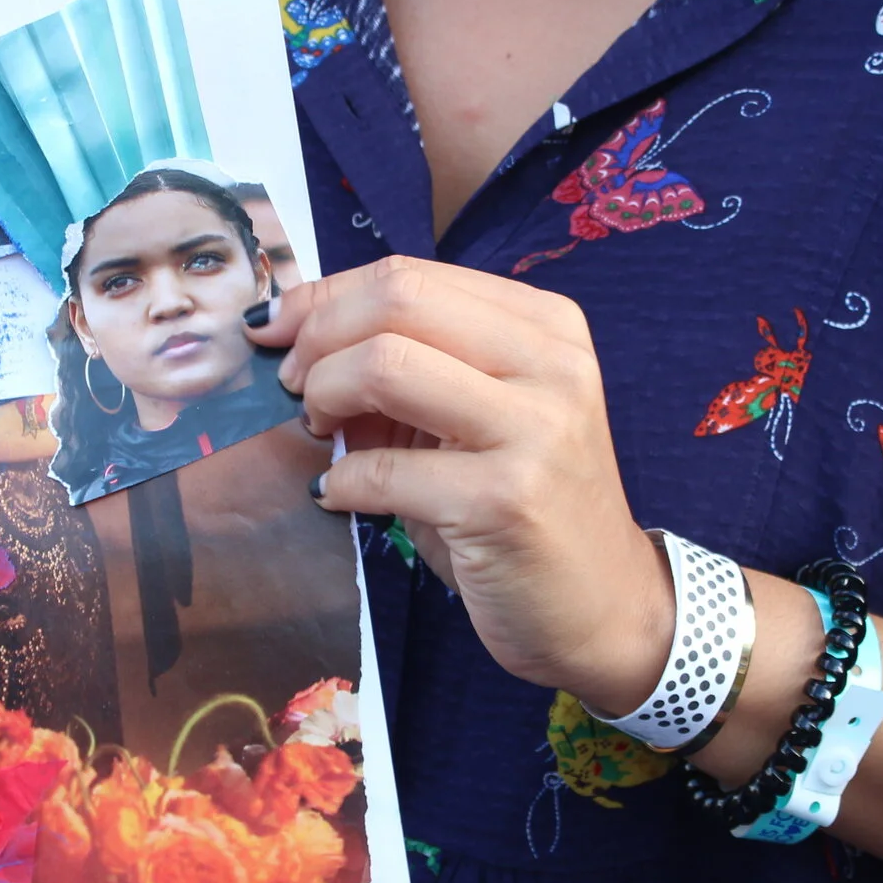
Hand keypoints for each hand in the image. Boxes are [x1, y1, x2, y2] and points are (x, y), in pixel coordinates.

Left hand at [249, 256, 673, 709]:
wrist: (605, 606)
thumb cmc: (528, 507)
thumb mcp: (478, 419)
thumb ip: (411, 371)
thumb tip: (300, 341)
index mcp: (545, 326)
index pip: (412, 275)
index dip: (325, 296)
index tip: (278, 329)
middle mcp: (551, 363)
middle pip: (397, 301)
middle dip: (317, 337)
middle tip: (294, 384)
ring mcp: (535, 429)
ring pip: (386, 366)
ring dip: (324, 396)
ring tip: (318, 431)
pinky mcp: (506, 501)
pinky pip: (384, 469)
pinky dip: (340, 481)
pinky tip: (336, 495)